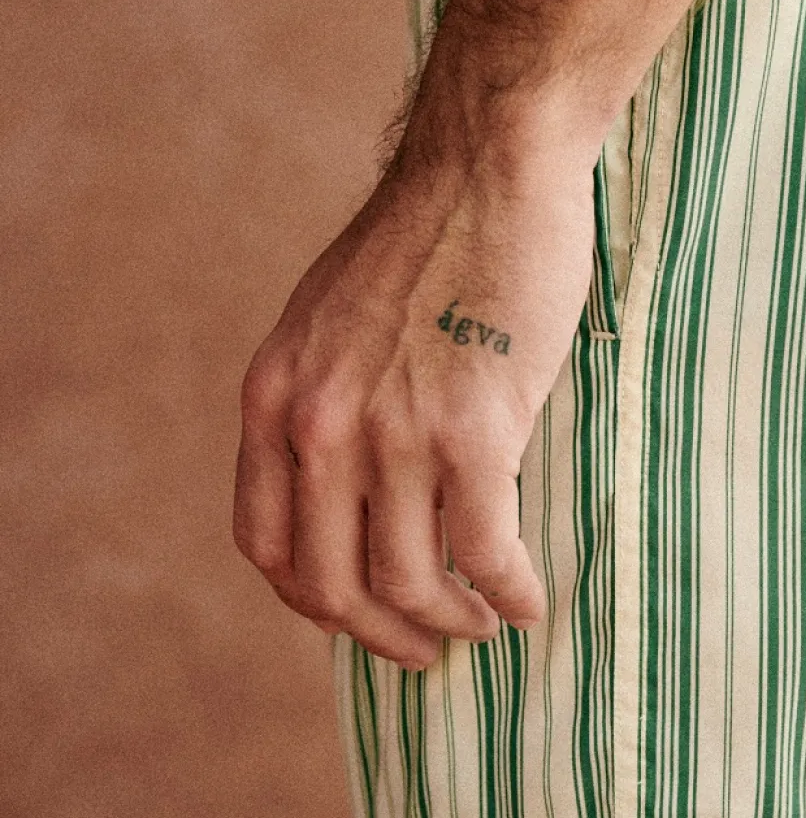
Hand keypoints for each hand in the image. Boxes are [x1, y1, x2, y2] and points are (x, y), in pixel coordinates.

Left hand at [232, 128, 598, 668]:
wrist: (488, 168)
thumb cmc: (426, 236)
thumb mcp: (329, 319)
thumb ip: (323, 400)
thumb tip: (350, 485)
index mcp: (273, 397)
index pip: (265, 542)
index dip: (310, 599)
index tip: (354, 615)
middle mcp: (317, 425)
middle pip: (329, 584)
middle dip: (381, 634)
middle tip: (425, 649)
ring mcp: (393, 432)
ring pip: (408, 582)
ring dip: (450, 622)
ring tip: (485, 621)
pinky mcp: (474, 430)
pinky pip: (485, 551)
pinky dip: (509, 591)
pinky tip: (529, 597)